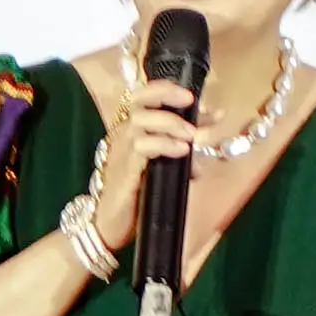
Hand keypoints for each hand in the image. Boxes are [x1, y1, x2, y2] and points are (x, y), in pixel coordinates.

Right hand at [79, 60, 205, 264]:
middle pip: (139, 99)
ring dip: (170, 123)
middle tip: (192, 103)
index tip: (196, 99)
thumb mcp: (161, 167)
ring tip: (192, 135)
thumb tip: (206, 144)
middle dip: (167, 95)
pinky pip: (142, 147)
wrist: (109, 225)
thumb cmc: (135, 195)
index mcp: (130, 130)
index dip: (168, 91)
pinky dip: (164, 144)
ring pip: (140, 120)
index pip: (144, 97)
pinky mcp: (125, 169)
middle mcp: (122, 135)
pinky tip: (181, 151)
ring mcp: (121, 151)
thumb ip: (180, 152)